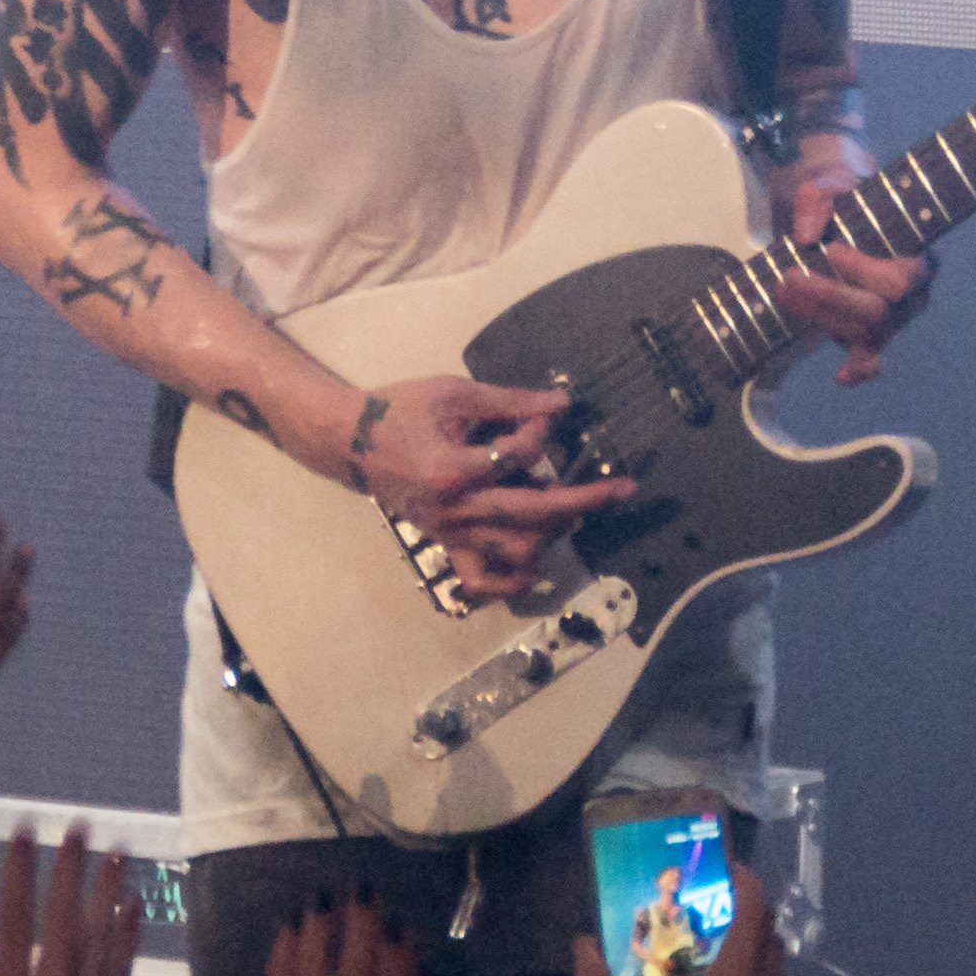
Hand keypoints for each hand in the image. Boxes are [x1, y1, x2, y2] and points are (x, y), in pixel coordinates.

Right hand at [0, 829, 141, 975]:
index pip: (16, 916)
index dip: (21, 870)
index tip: (25, 831)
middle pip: (65, 917)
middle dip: (71, 867)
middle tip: (79, 826)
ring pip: (101, 937)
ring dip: (108, 890)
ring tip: (116, 850)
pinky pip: (122, 969)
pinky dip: (128, 935)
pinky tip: (133, 905)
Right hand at [346, 379, 632, 598]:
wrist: (352, 442)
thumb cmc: (400, 410)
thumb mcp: (453, 394)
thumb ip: (509, 401)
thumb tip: (561, 404)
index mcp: (455, 469)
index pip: (521, 456)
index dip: (544, 431)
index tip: (553, 414)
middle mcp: (457, 509)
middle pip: (534, 513)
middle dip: (585, 500)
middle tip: (623, 489)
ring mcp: (452, 532)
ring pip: (517, 552)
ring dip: (553, 534)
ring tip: (573, 512)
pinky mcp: (446, 544)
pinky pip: (482, 579)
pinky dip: (512, 582)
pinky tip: (535, 568)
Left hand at [771, 171, 930, 384]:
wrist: (837, 206)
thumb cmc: (845, 194)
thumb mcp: (830, 181)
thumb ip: (819, 198)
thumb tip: (807, 236)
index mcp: (918, 253)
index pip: (901, 277)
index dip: (866, 271)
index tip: (831, 250)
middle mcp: (912, 292)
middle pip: (877, 311)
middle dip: (831, 297)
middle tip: (790, 275)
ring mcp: (891, 317)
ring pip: (863, 333)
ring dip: (820, 316)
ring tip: (783, 289)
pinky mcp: (868, 332)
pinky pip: (870, 360)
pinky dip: (857, 370)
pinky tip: (839, 376)